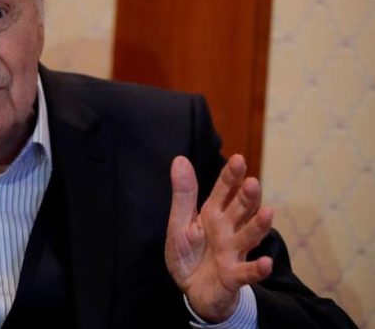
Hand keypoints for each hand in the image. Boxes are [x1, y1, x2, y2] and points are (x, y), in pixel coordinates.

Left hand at [165, 154, 273, 321]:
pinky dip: (257, 269)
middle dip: (247, 197)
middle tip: (252, 182)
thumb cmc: (189, 252)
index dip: (230, 176)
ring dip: (259, 225)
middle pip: (241, 210)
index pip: (224, 191)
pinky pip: (247, 272)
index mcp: (213, 214)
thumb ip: (184, 194)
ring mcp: (233, 252)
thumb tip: (180, 159)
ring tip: (268, 212)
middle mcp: (228, 230)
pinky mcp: (234, 276)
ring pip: (248, 236)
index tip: (238, 159)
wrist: (192, 290)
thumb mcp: (180, 222)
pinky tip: (266, 263)